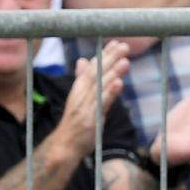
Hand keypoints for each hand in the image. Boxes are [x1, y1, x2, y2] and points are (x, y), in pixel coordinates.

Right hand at [56, 40, 129, 158]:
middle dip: (110, 58)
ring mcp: (85, 106)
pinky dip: (109, 92)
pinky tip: (119, 83)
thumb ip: (84, 80)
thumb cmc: (75, 122)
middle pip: (96, 72)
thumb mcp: (79, 98)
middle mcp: (80, 94)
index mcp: (79, 88)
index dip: (104, 55)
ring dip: (112, 72)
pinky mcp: (90, 119)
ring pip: (99, 85)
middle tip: (124, 46)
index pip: (92, 67)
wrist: (65, 146)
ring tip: (125, 60)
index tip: (116, 42)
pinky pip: (101, 104)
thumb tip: (82, 60)